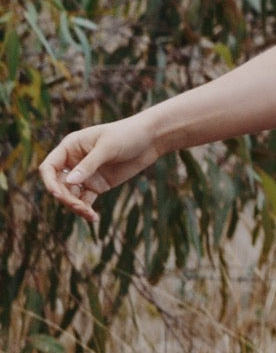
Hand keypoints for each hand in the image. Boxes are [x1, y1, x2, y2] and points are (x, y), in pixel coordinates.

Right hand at [39, 114, 160, 223]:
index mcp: (70, 147)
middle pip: (59, 185)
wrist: (149, 140)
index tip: (58, 194)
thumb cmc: (126, 135)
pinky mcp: (98, 185)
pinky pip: (86, 200)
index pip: (49, 167)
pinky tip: (93, 218)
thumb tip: (69, 182)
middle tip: (80, 207)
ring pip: (71, 195)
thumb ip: (88, 165)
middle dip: (66, 198)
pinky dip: (87, 209)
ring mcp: (85, 175)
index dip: (49, 181)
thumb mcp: (107, 148)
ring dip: (76, 207)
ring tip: (89, 215)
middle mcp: (74, 162)